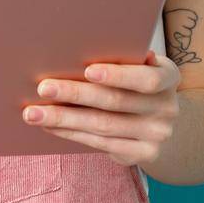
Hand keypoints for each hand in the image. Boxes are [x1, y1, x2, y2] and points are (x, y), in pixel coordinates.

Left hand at [22, 50, 181, 166]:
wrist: (165, 122)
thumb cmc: (140, 83)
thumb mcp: (141, 66)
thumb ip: (123, 58)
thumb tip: (75, 47)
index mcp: (169, 77)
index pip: (146, 79)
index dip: (118, 75)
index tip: (87, 70)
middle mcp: (167, 108)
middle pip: (116, 102)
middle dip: (76, 94)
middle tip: (43, 87)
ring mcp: (157, 135)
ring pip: (103, 126)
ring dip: (64, 118)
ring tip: (34, 112)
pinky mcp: (143, 155)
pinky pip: (101, 144)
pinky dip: (71, 133)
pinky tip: (50, 125)